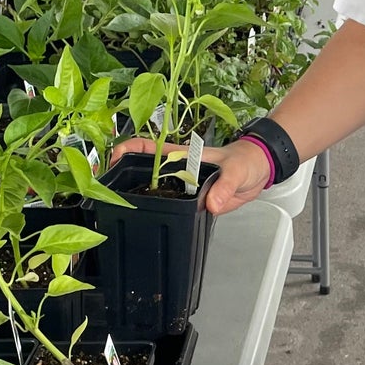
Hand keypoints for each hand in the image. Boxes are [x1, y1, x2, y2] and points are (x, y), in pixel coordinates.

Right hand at [110, 137, 273, 215]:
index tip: (112, 161)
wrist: (259, 170)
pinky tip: (145, 218)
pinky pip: (169, 204)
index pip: (147, 147)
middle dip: (122, 176)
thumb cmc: (245, 160)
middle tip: (104, 190)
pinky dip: (157, 208)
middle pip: (142, 170)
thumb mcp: (236, 170)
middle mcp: (177, 169)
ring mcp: (182, 185)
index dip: (126, 150)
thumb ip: (225, 186)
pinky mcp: (190, 199)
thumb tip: (213, 203)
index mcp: (182, 155)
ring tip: (115, 206)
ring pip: (153, 189)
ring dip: (136, 195)